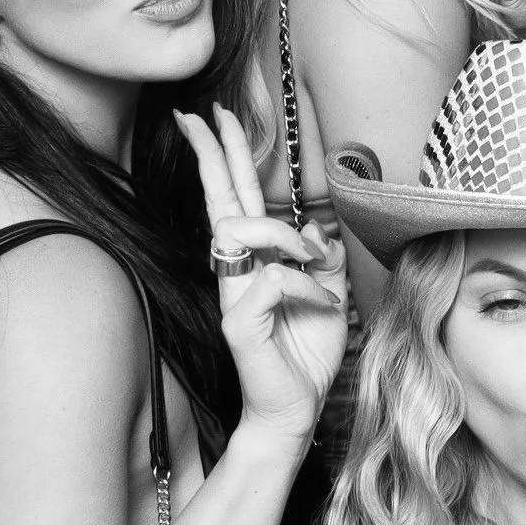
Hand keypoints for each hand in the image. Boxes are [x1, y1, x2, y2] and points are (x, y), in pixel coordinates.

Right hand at [175, 105, 347, 455]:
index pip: (237, 196)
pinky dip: (307, 286)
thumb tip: (317, 223)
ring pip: (244, 230)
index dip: (226, 155)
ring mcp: (233, 295)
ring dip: (287, 235)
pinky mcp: (238, 323)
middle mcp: (237, 270)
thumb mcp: (328, 292)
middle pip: (221, 199)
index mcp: (256, 259)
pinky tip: (321, 304)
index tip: (213, 116)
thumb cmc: (306, 351)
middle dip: (213, 152)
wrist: (295, 410)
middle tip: (198, 114)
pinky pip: (273, 279)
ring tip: (313, 261)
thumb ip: (322, 255)